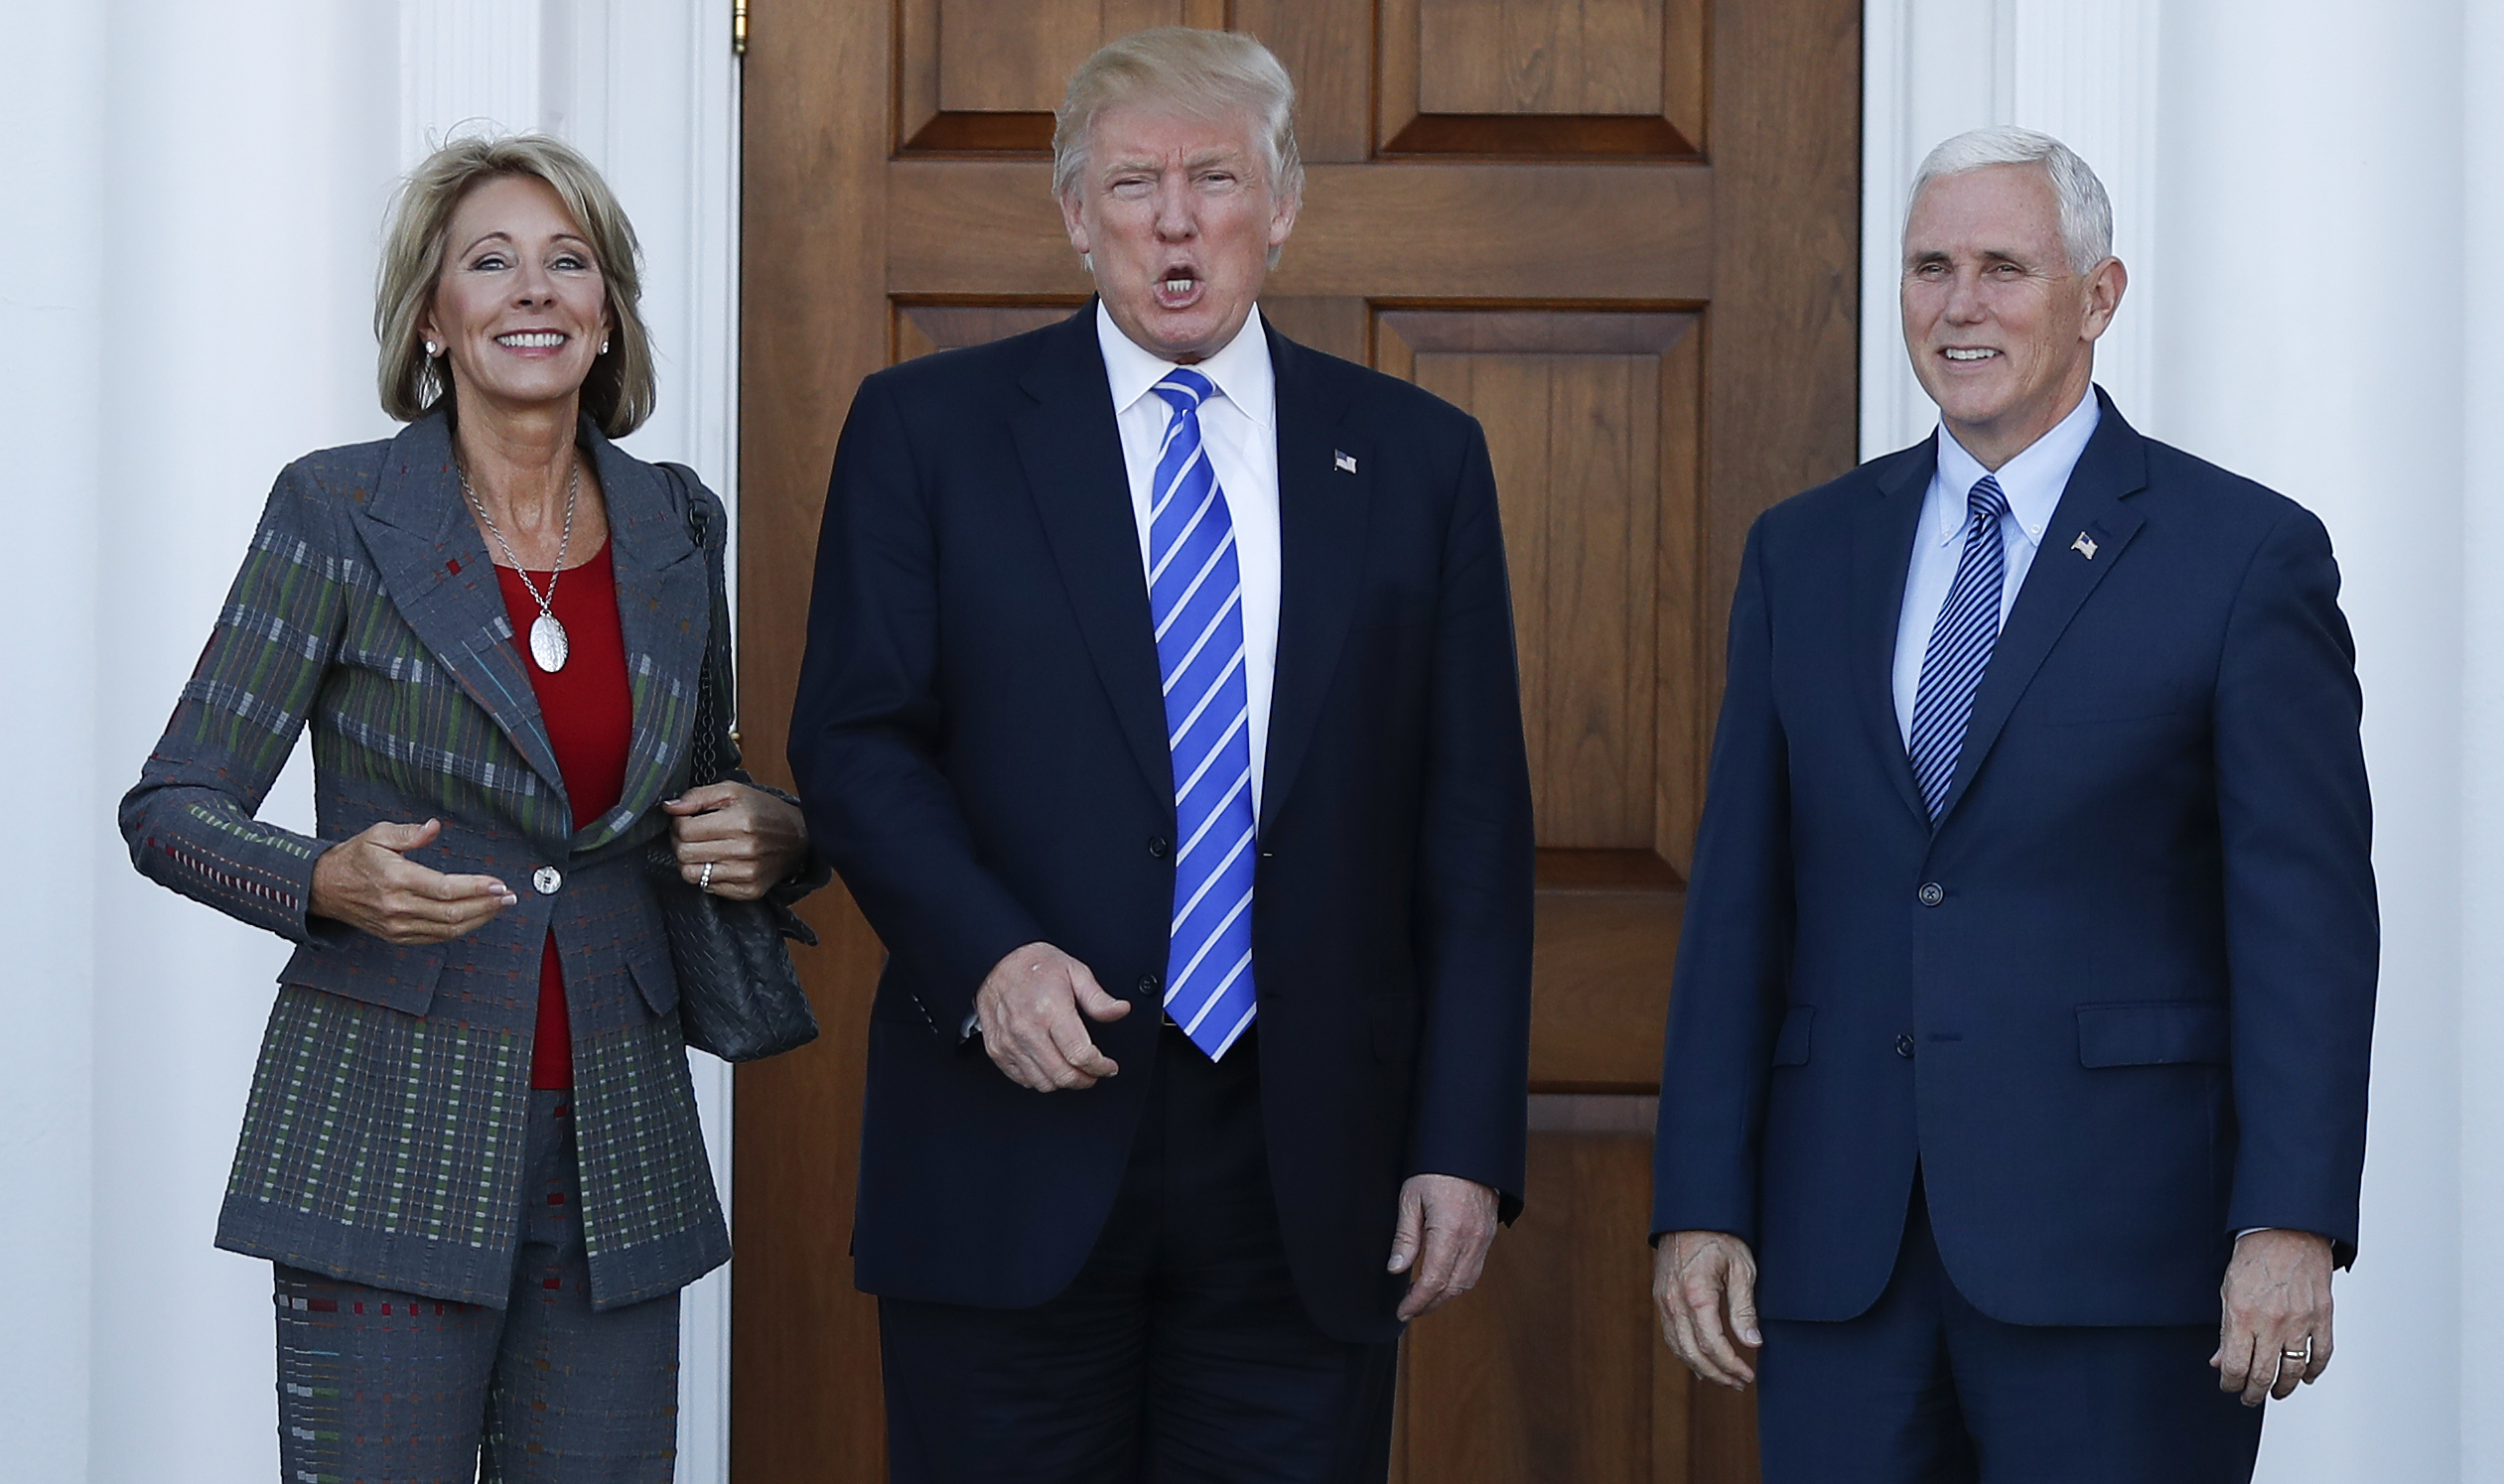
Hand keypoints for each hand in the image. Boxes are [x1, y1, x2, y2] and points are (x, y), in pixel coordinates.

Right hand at [309, 818, 515, 942]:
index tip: (499, 884)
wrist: (324, 888)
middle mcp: (397, 906)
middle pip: (452, 913)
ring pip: (447, 930)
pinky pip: (436, 938)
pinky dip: (460, 930)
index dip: (476, 888)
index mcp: (395, 879)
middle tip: (509, 896)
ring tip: (499, 906)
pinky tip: (476, 918)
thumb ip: (409, 833)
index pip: (445, 889)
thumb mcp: (377, 834)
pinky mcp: (397, 936)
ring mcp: (397, 925)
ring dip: (479, 919)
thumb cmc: (353, 859)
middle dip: (486, 905)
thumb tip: (435, 827)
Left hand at [664, 782, 811, 900]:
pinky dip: (707, 875)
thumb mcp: (733, 792)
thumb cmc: (764, 811)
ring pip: (691, 875)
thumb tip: (669, 808)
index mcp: (740, 822)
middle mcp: (744, 850)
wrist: (800, 838)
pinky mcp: (749, 891)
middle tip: (691, 835)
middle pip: (684, 854)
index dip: (678, 823)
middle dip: (680, 842)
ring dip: (690, 861)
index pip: (685, 830)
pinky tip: (719, 862)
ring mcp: (747, 874)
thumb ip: (698, 796)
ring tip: (702, 849)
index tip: (687, 820)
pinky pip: (709, 888)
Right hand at [973, 942, 1130, 1090]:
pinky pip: (1023, 1079)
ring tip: (1074, 1070)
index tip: (1109, 1067)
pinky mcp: (997, 1050)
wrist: (996, 961)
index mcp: (1050, 1010)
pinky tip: (1050, 1066)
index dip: (1101, 1067)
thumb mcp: (1075, 972)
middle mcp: (1027, 1029)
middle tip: (1095, 1073)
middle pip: (1063, 1075)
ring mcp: (1009, 1042)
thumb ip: (1098, 998)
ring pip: (1043, 1083)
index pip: (1080, 1054)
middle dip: (1086, 1079)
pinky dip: (1040, 1079)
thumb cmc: (1035, 965)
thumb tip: (1120, 1010)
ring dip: (1064, 1082)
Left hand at [1388, 1174, 1499, 1319]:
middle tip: (1409, 1309)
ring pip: (1466, 1282)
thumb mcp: (1411, 1198)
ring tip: (1423, 1299)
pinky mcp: (1489, 1235)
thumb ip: (1405, 1237)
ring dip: (1445, 1296)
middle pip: (1451, 1288)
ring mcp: (1484, 1238)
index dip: (1416, 1301)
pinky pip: (1475, 1269)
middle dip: (1429, 1305)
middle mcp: (1472, 1240)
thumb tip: (1396, 1268)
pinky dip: (1458, 1282)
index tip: (1401, 1311)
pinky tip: (1442, 1280)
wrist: (1470, 1150)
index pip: (1433, 1281)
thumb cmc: (1436, 1169)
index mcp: (1450, 1231)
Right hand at [1653, 1230, 1760, 1388]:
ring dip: (1701, 1367)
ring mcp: (1663, 1301)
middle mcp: (1674, 1302)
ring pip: (1678, 1348)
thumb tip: (1753, 1343)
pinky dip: (1685, 1353)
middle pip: (1692, 1352)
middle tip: (1739, 1383)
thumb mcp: (1740, 1268)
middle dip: (1717, 1373)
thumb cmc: (1719, 1237)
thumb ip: (1744, 1308)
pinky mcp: (1661, 1299)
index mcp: (1696, 1294)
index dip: (1730, 1365)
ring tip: (1724, 1378)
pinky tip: (1700, 1362)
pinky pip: (1671, 1335)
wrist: (1690, 1214)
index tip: (1747, 1375)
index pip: (1712, 1344)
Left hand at [2213, 1229, 2334, 1404]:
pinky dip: (2314, 1371)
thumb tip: (2220, 1361)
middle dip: (2254, 1392)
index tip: (2229, 1385)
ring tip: (2275, 1392)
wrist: (2287, 1232)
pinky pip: (2322, 1354)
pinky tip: (2306, 1378)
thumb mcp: (2228, 1290)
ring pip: (2294, 1371)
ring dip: (2284, 1387)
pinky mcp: (2323, 1316)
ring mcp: (2300, 1321)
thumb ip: (2226, 1330)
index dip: (2230, 1382)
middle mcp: (2272, 1321)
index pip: (2235, 1365)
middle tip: (2250, 1397)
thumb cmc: (2255, 1257)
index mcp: (2243, 1314)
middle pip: (2263, 1374)